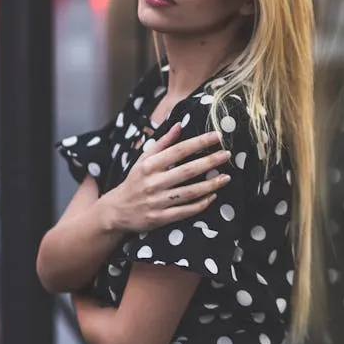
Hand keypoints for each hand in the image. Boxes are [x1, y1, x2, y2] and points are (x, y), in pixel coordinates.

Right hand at [102, 123, 231, 232]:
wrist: (116, 210)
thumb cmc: (135, 180)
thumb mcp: (143, 159)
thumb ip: (162, 143)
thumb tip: (179, 125)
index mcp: (149, 165)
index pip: (178, 150)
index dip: (199, 142)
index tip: (216, 136)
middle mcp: (153, 182)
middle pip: (187, 171)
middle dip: (209, 162)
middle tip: (227, 155)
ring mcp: (157, 201)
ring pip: (189, 192)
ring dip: (210, 185)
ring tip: (226, 178)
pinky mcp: (159, 218)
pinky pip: (185, 211)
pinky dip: (200, 204)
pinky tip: (213, 197)